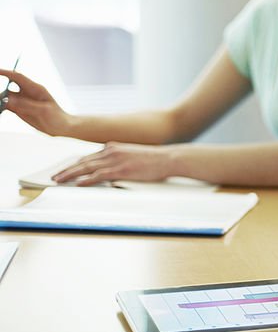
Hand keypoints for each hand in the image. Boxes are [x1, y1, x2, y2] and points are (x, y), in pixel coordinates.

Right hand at [0, 69, 71, 134]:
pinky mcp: (20, 110)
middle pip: (8, 86)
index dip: (5, 72)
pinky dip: (0, 106)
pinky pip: (6, 106)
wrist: (62, 128)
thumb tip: (8, 101)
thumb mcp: (43, 111)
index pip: (17, 77)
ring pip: (5, 97)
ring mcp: (23, 102)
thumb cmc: (57, 117)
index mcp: (35, 89)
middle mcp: (27, 93)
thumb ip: (26, 105)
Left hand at [53, 143, 176, 185]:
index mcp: (113, 147)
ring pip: (86, 167)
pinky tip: (78, 184)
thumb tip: (109, 172)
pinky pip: (99, 175)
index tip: (65, 169)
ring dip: (70, 175)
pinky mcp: (121, 169)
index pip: (89, 157)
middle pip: (83, 161)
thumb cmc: (153, 160)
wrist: (168, 158)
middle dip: (67, 169)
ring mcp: (115, 160)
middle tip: (55, 176)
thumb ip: (118, 160)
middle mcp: (111, 151)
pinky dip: (86, 179)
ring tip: (59, 180)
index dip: (75, 164)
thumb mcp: (132, 156)